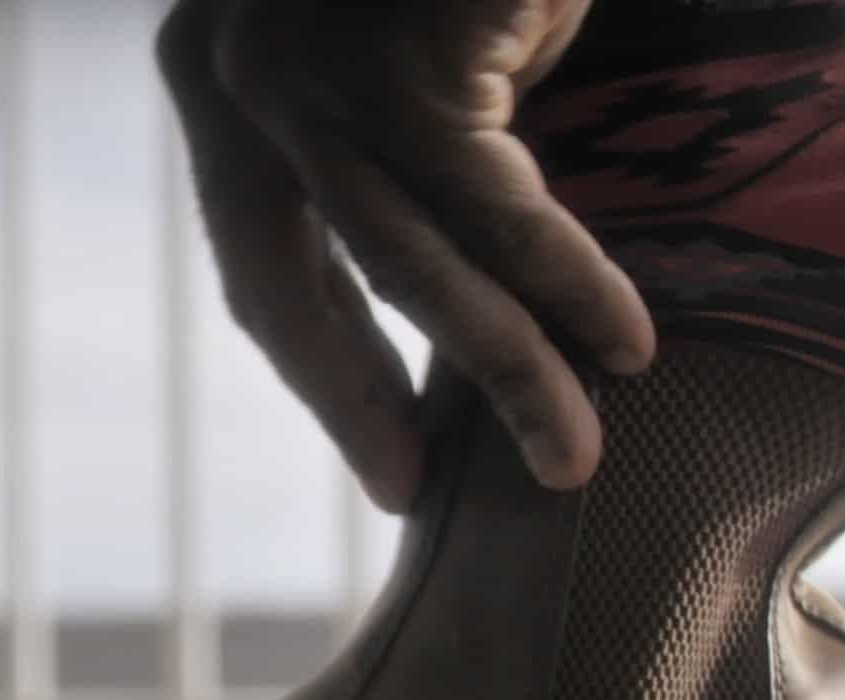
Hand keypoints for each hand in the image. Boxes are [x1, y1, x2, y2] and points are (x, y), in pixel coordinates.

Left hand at [156, 0, 654, 511]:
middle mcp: (232, 76)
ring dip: (506, 377)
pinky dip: (570, 288)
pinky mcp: (398, 67)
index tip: (388, 454)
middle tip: (412, 496)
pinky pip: (498, 217)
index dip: (330, 373)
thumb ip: (394, 157)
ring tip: (570, 457)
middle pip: (290, 296)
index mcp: (219, 83)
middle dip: (356, 410)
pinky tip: (624, 346)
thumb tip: (454, 290)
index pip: (268, 270)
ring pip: (408, 270)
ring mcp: (303, 69)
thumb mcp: (407, 58)